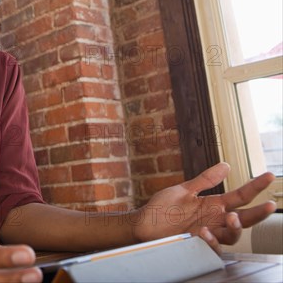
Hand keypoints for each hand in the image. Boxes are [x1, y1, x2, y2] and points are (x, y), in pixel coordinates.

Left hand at [132, 162, 275, 252]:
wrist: (144, 223)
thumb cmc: (163, 207)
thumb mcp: (184, 190)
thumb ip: (205, 180)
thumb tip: (226, 165)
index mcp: (214, 205)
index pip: (241, 196)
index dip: (255, 186)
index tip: (269, 176)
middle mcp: (215, 220)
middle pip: (244, 218)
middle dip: (259, 213)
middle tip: (269, 205)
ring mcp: (208, 233)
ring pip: (232, 235)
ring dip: (235, 227)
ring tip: (231, 217)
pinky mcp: (197, 244)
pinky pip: (211, 247)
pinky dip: (211, 240)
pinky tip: (205, 231)